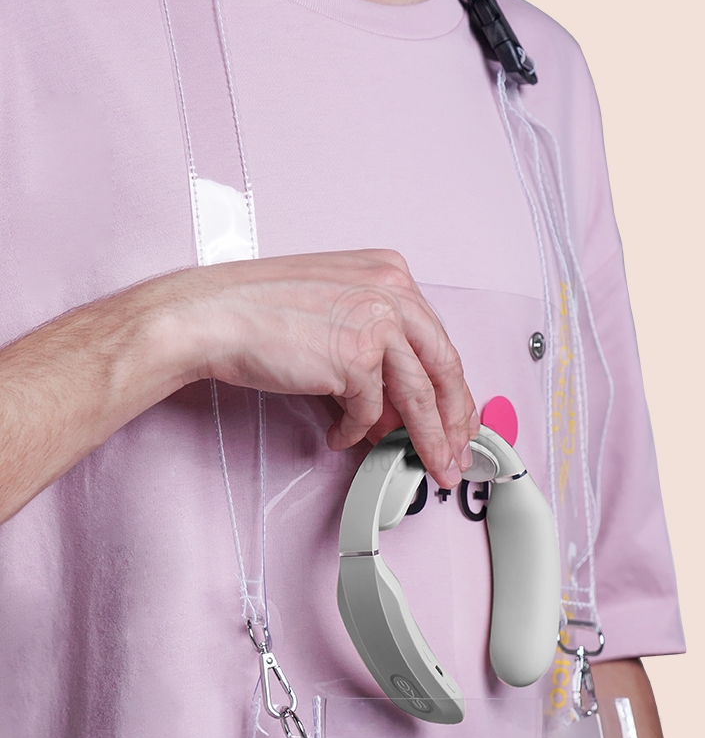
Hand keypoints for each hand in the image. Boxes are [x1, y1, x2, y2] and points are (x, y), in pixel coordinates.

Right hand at [179, 248, 478, 487]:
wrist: (213, 315)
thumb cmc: (259, 307)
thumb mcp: (336, 306)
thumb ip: (375, 342)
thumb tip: (400, 400)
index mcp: (391, 272)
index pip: (437, 338)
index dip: (451, 386)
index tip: (457, 414)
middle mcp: (392, 292)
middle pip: (442, 367)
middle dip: (454, 420)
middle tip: (458, 450)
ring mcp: (376, 324)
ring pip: (419, 397)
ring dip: (427, 440)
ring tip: (432, 465)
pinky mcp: (355, 360)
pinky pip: (368, 412)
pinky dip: (354, 431)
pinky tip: (339, 434)